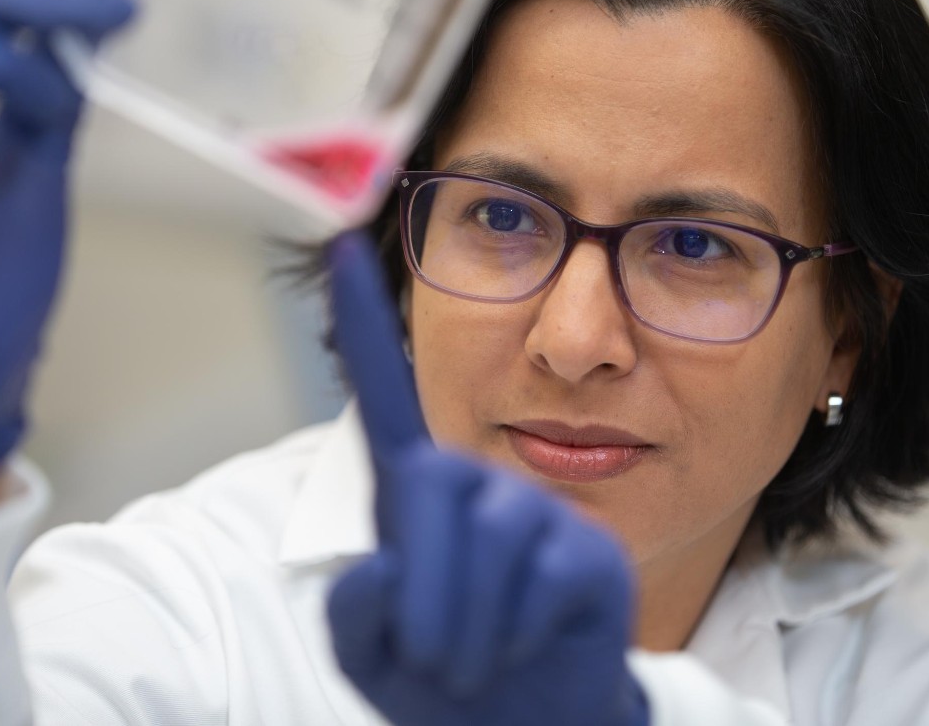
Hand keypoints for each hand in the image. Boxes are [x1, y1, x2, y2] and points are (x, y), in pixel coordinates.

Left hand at [325, 231, 648, 725]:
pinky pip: (545, 575)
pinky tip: (531, 644)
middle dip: (426, 590)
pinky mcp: (586, 553)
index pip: (383, 400)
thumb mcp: (373, 655)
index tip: (342, 247)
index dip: (361, 325)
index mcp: (417, 496)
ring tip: (479, 658)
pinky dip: (519, 632)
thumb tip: (384, 564)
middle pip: (436, 484)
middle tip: (435, 655)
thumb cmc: (445, 681)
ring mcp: (539, 513)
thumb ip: (356, 613)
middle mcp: (478, 487)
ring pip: (493, 533)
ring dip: (469, 626)